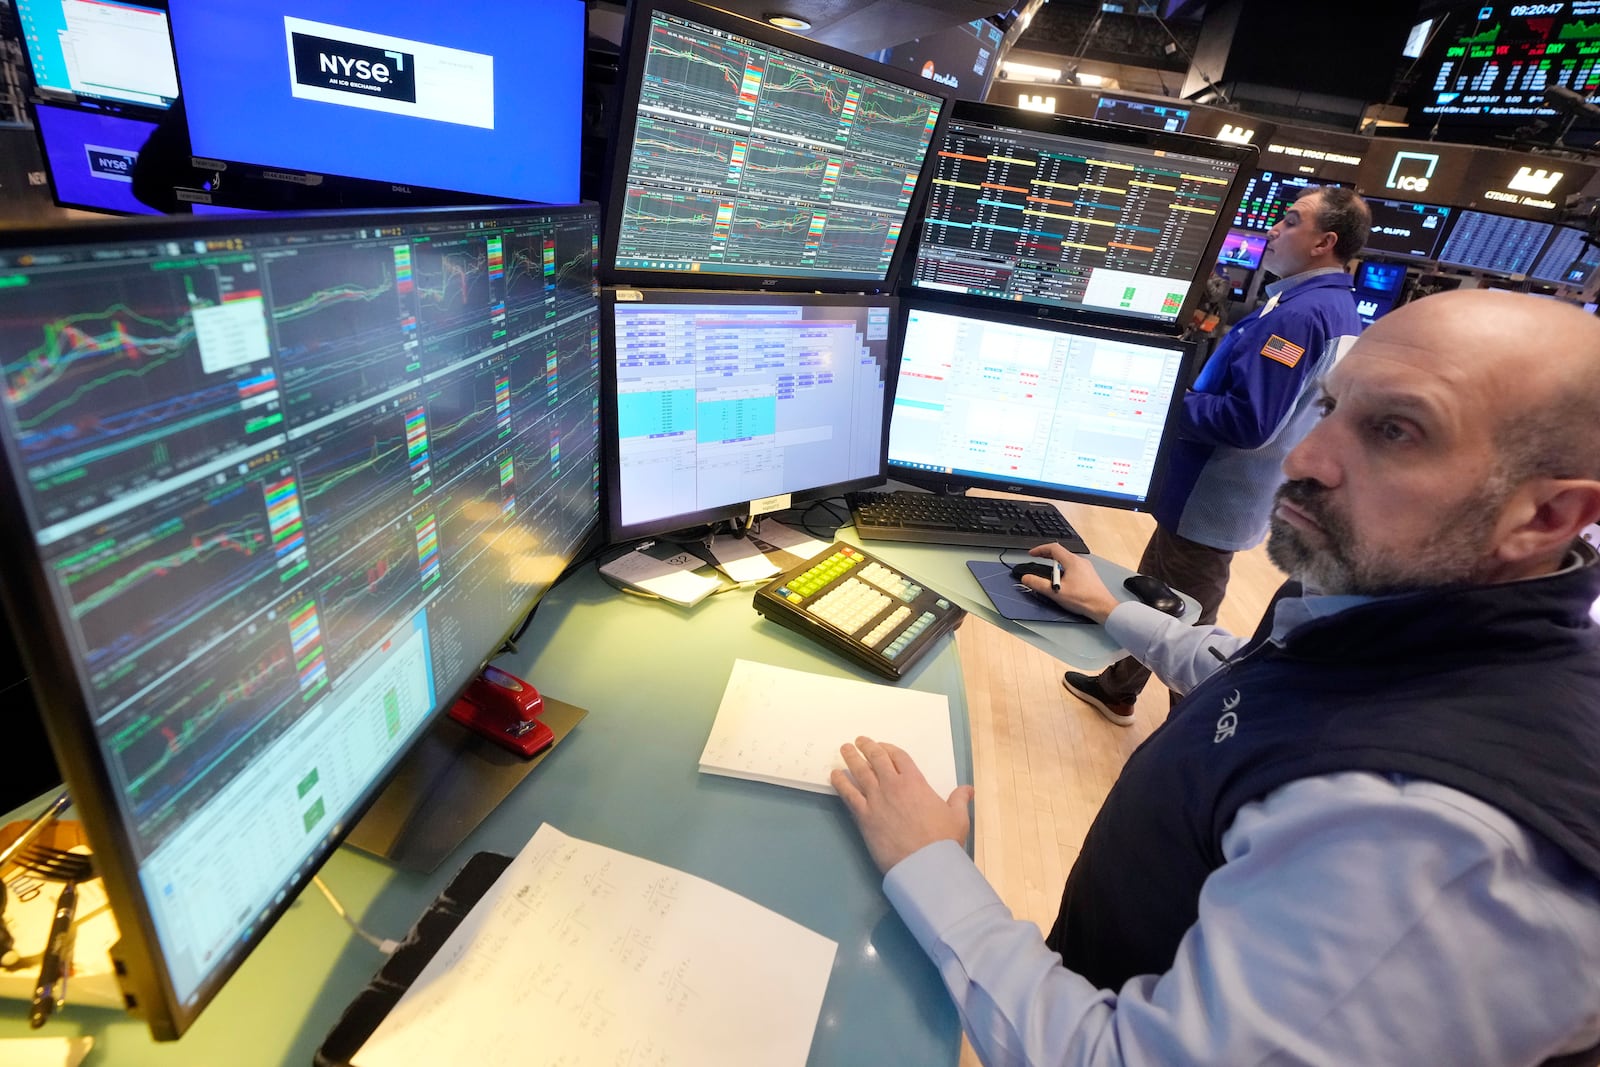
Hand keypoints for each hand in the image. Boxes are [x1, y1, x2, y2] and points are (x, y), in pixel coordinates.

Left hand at [831, 736, 972, 874]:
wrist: (924, 863)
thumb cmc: (943, 840)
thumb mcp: (958, 817)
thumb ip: (959, 799)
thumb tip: (968, 789)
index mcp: (915, 782)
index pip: (899, 757)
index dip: (889, 748)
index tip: (882, 746)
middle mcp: (893, 785)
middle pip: (876, 759)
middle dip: (867, 747)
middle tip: (858, 741)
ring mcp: (876, 799)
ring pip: (860, 772)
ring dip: (851, 758)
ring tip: (844, 749)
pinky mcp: (864, 816)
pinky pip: (848, 794)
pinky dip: (840, 782)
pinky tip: (835, 775)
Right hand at [1022, 543, 1119, 621]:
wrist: (1103, 607)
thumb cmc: (1083, 599)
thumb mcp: (1056, 592)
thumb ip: (1038, 584)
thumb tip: (1026, 578)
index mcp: (1072, 561)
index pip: (1053, 548)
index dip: (1040, 549)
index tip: (1032, 554)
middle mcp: (1080, 561)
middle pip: (1061, 553)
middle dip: (1047, 555)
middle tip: (1038, 559)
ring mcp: (1086, 568)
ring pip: (1067, 561)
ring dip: (1056, 564)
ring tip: (1048, 572)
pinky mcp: (1089, 575)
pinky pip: (1073, 567)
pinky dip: (1064, 569)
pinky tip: (1062, 580)